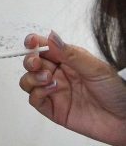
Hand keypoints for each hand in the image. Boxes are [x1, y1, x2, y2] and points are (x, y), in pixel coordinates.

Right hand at [20, 31, 125, 145]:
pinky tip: (52, 89)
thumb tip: (51, 36)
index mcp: (67, 60)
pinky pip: (34, 100)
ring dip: (32, 77)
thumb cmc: (116, 92)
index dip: (33, 43)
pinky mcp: (53, 110)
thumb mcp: (95, 68)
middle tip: (36, 63)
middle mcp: (58, 74)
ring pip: (28, 81)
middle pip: (31, 63)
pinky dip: (37, 93)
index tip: (31, 42)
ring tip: (49, 78)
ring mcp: (54, 92)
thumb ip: (70, 53)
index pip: (44, 47)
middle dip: (30, 61)